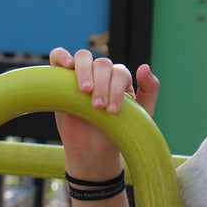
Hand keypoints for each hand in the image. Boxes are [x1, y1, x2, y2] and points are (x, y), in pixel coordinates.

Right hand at [49, 48, 159, 177]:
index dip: (116, 89)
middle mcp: (101, 73)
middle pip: (102, 64)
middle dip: (102, 85)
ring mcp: (81, 73)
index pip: (120, 73)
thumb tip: (144, 66)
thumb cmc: (118, 132)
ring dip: (85, 72)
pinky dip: (62, 56)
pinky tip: (67, 66)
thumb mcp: (141, 115)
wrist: (92, 150)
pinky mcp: (60, 77)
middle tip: (98, 107)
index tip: (112, 112)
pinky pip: (58, 56)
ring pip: (83, 57)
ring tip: (85, 91)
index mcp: (121, 79)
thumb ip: (149, 90)